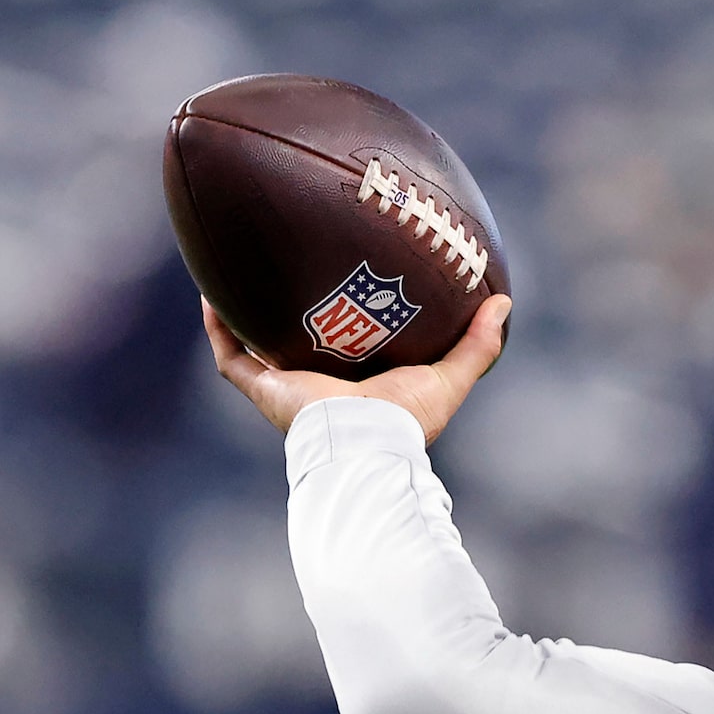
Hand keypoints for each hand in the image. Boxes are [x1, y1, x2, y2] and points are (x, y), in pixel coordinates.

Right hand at [203, 292, 511, 443]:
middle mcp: (319, 388)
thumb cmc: (406, 420)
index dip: (346, 324)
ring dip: (245, 316)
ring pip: (258, 349)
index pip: (349, 353)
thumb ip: (477, 345)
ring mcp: (287, 390)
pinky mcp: (264, 390)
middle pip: (298, 348)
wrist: (365, 442)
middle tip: (288, 271)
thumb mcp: (449, 377)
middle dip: (290, 317)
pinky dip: (219, 327)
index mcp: (359, 388)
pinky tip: (210, 292)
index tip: (348, 290)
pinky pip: (231, 355)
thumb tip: (504, 303)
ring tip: (239, 273)